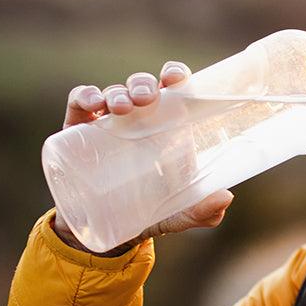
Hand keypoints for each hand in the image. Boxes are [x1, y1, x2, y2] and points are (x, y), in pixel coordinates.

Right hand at [52, 61, 232, 255]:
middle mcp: (139, 119)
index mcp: (168, 128)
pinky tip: (91, 104)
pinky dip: (83, 97)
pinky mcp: (78, 131)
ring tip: (122, 108)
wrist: (105, 231)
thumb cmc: (149, 213)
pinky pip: (79, 104)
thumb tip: (226, 197)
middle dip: (145, 84)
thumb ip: (203, 210)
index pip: (173, 90)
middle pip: (143, 86)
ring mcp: (109, 123)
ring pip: (114, 92)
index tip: (176, 78)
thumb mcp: (178, 215)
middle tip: (147, 98)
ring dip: (118, 92)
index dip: (174, 75)